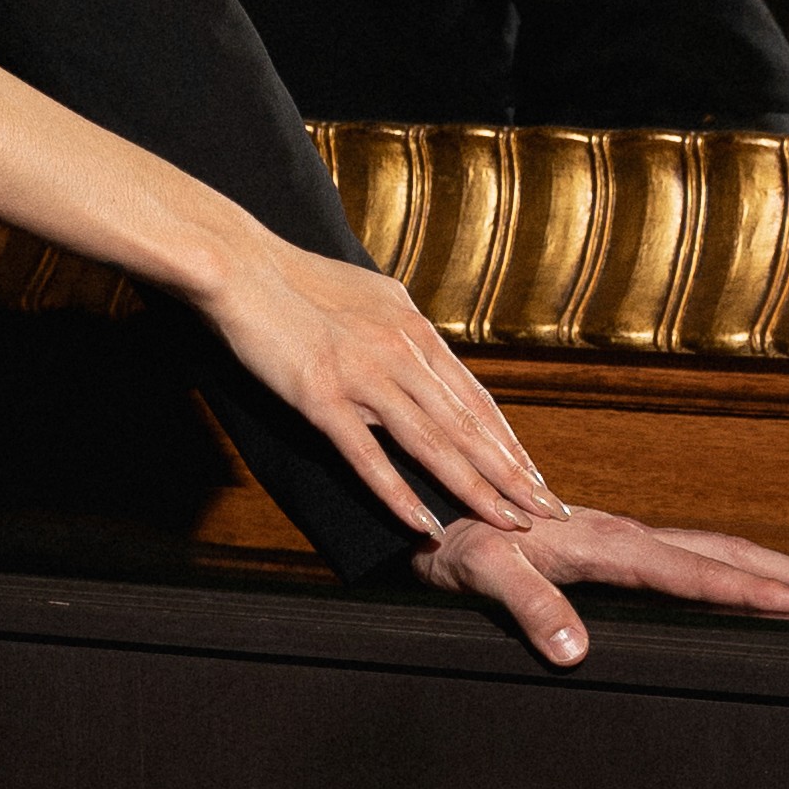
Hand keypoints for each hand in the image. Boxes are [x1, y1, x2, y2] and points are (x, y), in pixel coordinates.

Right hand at [196, 231, 565, 555]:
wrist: (239, 265)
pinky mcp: (321, 397)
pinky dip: (400, 493)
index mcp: (413, 329)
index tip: (533, 475)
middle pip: (468, 425)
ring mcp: (363, 376)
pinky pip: (368, 456)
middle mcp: (400, 353)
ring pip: (433, 443)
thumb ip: (399, 329)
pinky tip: (424, 524)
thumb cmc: (293, 278)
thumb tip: (423, 350)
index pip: (475, 398)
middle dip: (513, 474)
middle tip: (549, 510)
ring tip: (510, 522)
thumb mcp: (367, 294)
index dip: (509, 442)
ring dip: (476, 488)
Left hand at [416, 497, 788, 674]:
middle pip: (724, 555)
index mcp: (604, 542)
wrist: (429, 507)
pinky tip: (749, 587)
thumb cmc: (451, 541)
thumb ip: (529, 608)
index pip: (692, 572)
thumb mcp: (482, 574)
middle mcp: (623, 535)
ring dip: (773, 571)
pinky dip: (733, 572)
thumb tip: (575, 652)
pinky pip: (689, 558)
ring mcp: (621, 539)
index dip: (750, 592)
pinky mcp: (611, 547)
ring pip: (714, 553)